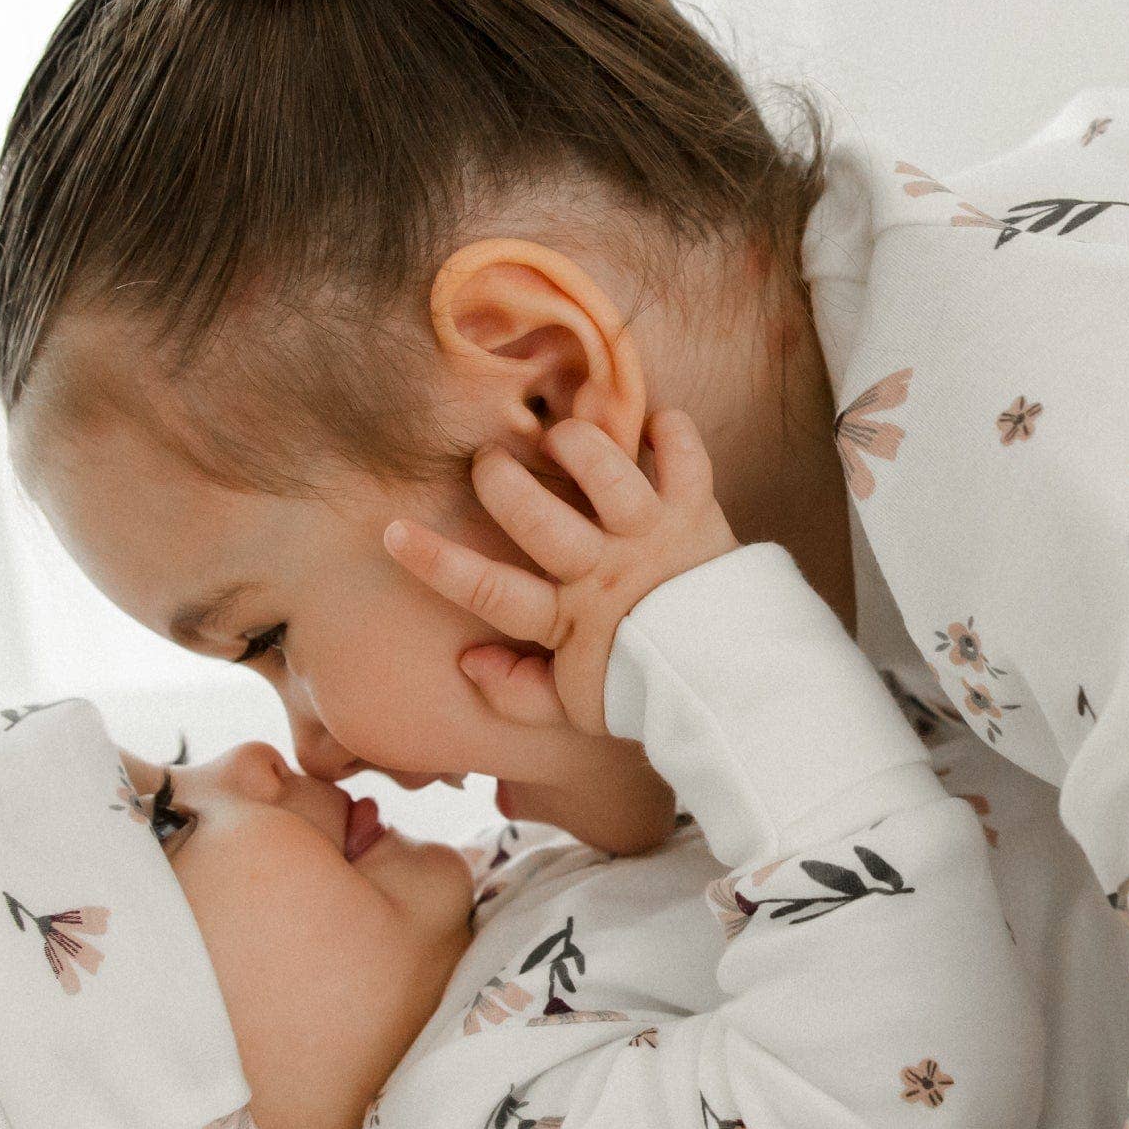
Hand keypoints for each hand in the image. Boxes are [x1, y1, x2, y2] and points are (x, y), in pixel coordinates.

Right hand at [384, 411, 737, 737]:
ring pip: (606, 472)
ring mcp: (652, 536)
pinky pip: (687, 457)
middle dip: (502, 480)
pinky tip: (651, 424)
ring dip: (575, 443)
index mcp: (570, 619)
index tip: (393, 532)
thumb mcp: (579, 704)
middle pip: (539, 517)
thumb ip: (518, 690)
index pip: (492, 591)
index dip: (438, 562)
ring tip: (558, 437)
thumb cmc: (644, 685)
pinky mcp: (697, 513)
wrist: (734, 678)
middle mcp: (606, 570)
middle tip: (488, 463)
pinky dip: (671, 431)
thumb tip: (468, 660)